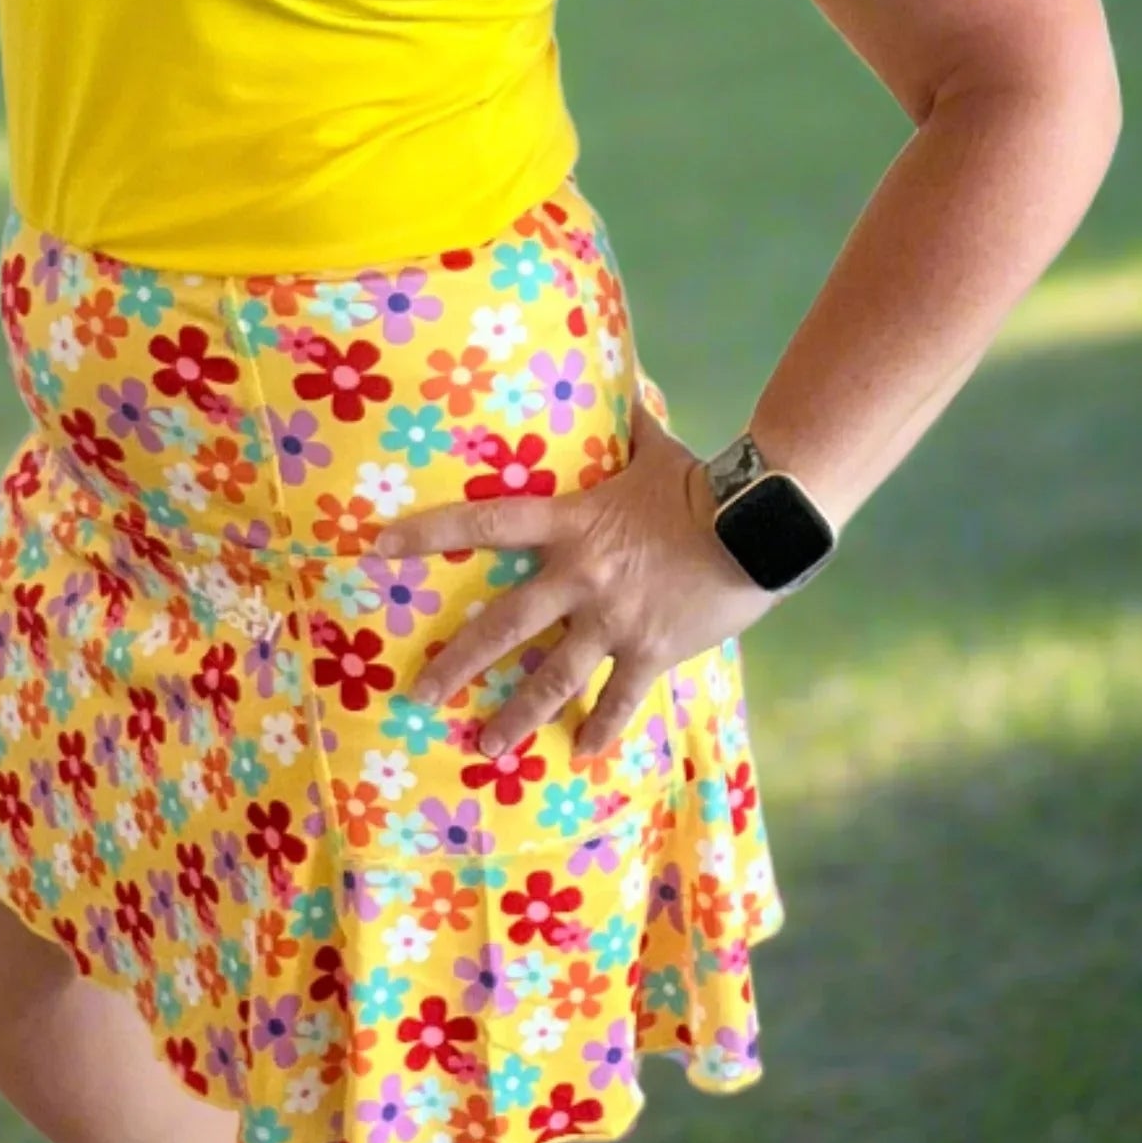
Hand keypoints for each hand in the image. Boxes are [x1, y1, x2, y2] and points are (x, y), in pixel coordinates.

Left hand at [367, 393, 781, 762]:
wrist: (759, 525)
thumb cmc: (703, 483)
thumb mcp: (655, 448)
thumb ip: (628, 427)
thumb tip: (622, 385)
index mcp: (572, 524)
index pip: (485, 522)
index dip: (430, 532)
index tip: (382, 547)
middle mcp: (582, 576)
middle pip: (505, 623)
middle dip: (459, 661)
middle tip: (421, 693)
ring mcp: (614, 619)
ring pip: (553, 676)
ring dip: (517, 715)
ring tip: (486, 745)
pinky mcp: (651, 650)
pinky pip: (620, 699)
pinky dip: (602, 730)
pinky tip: (582, 757)